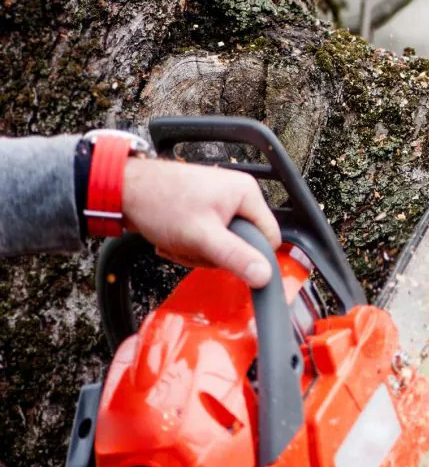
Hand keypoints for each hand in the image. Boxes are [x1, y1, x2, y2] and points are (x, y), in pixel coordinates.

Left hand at [121, 158, 281, 286]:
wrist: (122, 190)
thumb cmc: (159, 203)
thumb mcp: (202, 236)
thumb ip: (236, 257)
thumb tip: (265, 276)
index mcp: (247, 193)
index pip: (269, 237)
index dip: (249, 255)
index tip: (223, 258)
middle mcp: (237, 195)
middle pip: (243, 244)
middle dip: (214, 254)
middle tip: (192, 247)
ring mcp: (219, 202)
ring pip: (223, 245)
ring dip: (198, 251)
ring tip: (178, 241)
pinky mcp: (203, 210)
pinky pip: (207, 239)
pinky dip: (189, 245)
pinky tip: (172, 239)